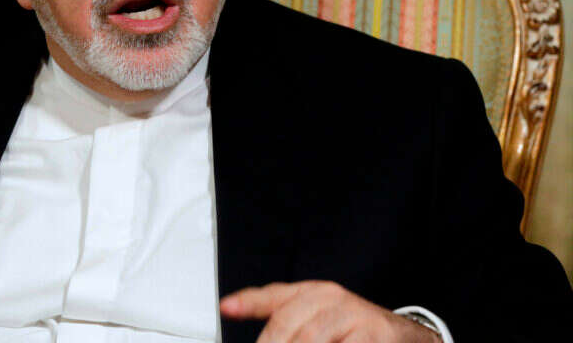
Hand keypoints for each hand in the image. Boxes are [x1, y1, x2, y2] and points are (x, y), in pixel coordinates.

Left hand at [220, 281, 440, 341]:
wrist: (405, 337)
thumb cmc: (353, 329)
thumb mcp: (317, 316)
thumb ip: (283, 319)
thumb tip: (236, 311)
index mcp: (313, 293)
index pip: (275, 296)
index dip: (248, 302)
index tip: (226, 308)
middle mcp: (332, 299)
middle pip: (290, 325)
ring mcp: (355, 315)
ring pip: (312, 338)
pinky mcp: (376, 334)